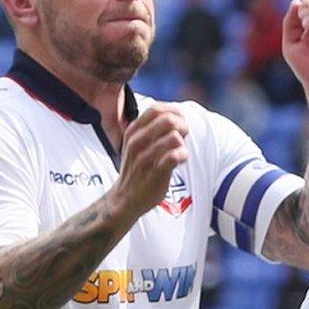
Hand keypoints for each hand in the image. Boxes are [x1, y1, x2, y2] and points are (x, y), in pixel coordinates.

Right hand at [114, 103, 189, 218]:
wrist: (125, 198)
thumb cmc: (137, 167)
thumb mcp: (138, 143)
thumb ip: (154, 128)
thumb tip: (178, 115)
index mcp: (133, 131)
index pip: (156, 109)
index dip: (173, 112)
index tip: (177, 124)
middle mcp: (136, 141)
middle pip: (168, 120)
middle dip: (181, 126)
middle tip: (181, 139)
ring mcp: (144, 157)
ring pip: (174, 137)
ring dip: (182, 144)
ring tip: (177, 152)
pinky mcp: (154, 172)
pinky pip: (176, 155)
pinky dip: (183, 157)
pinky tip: (179, 162)